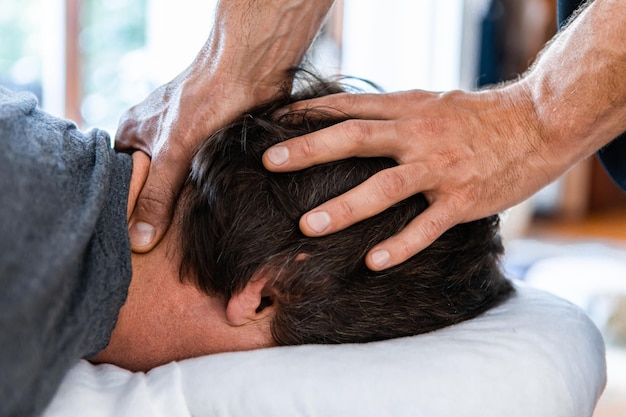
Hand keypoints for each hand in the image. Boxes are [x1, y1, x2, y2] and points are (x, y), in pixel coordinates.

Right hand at [115, 70, 250, 251]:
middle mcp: (154, 135)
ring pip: (178, 179)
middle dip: (157, 206)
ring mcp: (184, 137)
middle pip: (150, 182)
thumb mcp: (173, 153)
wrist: (252, 69)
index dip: (125, 207)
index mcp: (132, 133)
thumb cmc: (206, 100)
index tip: (132, 237)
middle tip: (162, 240)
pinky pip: (201, 173)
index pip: (118, 179)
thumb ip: (156, 196)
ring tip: (187, 228)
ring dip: (184, 199)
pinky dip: (204, 188)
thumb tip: (139, 241)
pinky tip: (212, 205)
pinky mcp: (211, 141)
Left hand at [263, 85, 565, 269]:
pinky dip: (400, 245)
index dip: (311, 112)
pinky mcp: (462, 199)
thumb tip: (353, 117)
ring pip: (384, 187)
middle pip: (356, 138)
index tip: (276, 120)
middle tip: (270, 162)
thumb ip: (394, 111)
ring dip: (344, 207)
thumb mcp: (432, 101)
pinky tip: (374, 262)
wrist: (536, 123)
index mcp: (408, 109)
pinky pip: (425, 227)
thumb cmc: (478, 116)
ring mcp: (439, 168)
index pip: (351, 106)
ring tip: (307, 226)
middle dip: (310, 150)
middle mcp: (418, 135)